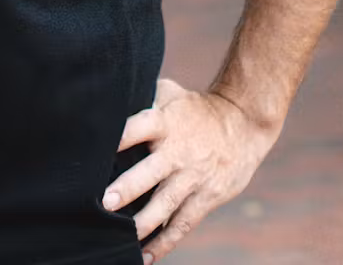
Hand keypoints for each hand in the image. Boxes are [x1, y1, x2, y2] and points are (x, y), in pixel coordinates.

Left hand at [100, 78, 275, 261]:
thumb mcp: (170, 94)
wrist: (243, 123)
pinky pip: (182, 224)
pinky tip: (146, 256)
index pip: (138, 127)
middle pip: (150, 171)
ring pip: (165, 204)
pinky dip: (164, 242)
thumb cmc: (195, 108)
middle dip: (128, 188)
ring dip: (143, 222)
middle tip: (105, 202)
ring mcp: (193, 177)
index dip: (120, 137)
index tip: (99, 151)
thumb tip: (108, 103)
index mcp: (165, 122)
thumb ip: (143, 100)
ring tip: (120, 237)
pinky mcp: (207, 197)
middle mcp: (177, 151)